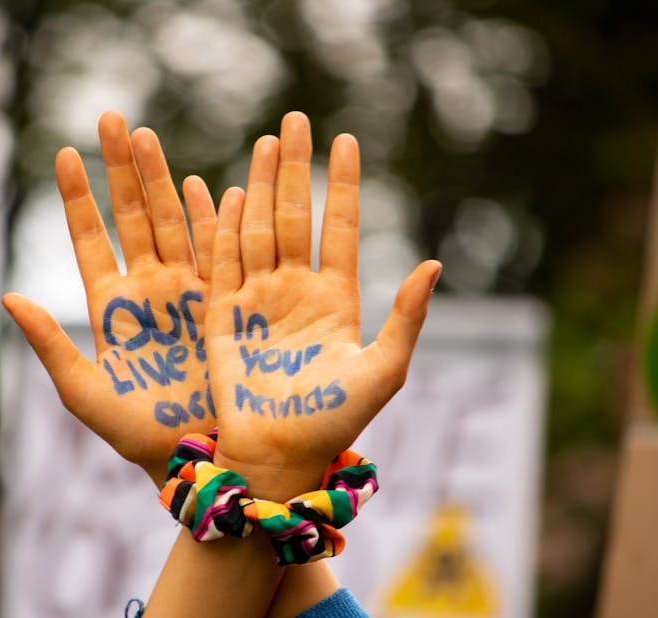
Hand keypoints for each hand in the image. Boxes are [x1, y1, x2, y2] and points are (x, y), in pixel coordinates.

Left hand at [3, 112, 219, 483]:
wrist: (197, 454)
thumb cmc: (137, 435)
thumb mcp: (84, 394)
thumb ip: (50, 345)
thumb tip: (9, 297)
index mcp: (111, 309)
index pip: (91, 240)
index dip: (80, 199)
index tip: (66, 155)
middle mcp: (148, 292)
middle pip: (133, 218)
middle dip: (123, 169)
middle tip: (112, 118)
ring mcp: (187, 293)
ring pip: (172, 224)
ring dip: (162, 180)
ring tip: (149, 136)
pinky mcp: (223, 305)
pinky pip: (216, 252)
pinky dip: (210, 218)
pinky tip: (202, 184)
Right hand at [205, 112, 440, 497]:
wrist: (279, 456)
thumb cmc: (334, 422)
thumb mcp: (383, 371)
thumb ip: (407, 318)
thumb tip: (435, 264)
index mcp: (336, 300)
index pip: (339, 228)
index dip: (343, 185)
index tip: (347, 141)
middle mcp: (296, 291)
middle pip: (295, 216)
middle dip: (296, 168)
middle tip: (296, 120)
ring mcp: (257, 301)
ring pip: (258, 229)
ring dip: (262, 185)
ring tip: (266, 142)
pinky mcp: (222, 317)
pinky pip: (223, 263)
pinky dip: (225, 228)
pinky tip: (231, 193)